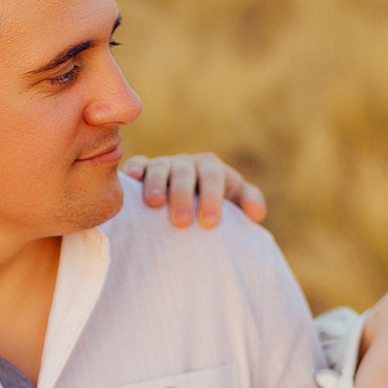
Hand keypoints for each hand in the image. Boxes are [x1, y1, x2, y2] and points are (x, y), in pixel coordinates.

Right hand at [120, 152, 266, 227]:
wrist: (190, 205)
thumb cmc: (214, 208)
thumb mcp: (234, 203)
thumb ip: (249, 203)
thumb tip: (256, 212)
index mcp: (211, 169)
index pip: (214, 177)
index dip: (212, 197)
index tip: (210, 223)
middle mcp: (187, 164)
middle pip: (185, 173)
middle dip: (183, 195)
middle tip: (182, 222)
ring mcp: (164, 166)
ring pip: (160, 168)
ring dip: (156, 183)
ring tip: (154, 204)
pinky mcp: (143, 170)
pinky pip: (137, 165)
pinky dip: (134, 170)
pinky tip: (130, 179)